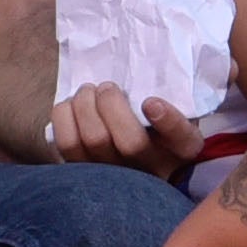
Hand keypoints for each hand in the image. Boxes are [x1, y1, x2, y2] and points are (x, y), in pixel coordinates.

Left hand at [46, 83, 200, 177]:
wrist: (131, 160)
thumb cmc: (154, 126)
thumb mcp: (174, 112)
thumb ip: (168, 96)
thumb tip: (145, 68)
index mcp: (181, 149)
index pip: (182, 140)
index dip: (168, 122)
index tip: (151, 102)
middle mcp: (151, 169)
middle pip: (130, 143)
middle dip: (111, 104)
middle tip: (107, 87)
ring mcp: (116, 178)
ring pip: (94, 141)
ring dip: (85, 106)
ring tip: (87, 92)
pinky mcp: (83, 174)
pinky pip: (67, 145)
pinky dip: (64, 116)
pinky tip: (71, 106)